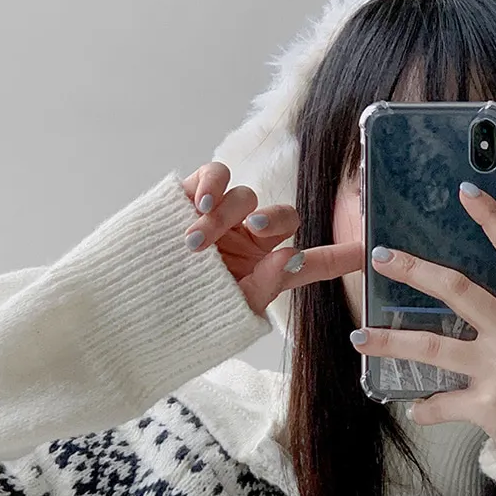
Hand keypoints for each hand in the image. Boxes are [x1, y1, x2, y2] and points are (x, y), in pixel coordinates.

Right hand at [181, 163, 362, 317]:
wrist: (126, 311)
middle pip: (282, 216)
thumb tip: (292, 254)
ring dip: (227, 215)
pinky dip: (210, 185)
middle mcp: (249, 242)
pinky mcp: (189, 198)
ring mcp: (221, 218)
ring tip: (198, 242)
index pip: (312, 262)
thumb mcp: (228, 311)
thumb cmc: (179, 319)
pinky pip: (212, 177)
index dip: (341, 255)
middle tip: (257, 230)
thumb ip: (265, 285)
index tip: (369, 250)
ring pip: (245, 196)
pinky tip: (199, 205)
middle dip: (275, 219)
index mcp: (265, 271)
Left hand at [350, 183, 495, 454]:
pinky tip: (415, 407)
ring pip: (433, 348)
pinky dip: (425, 407)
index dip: (491, 219)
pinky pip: (441, 403)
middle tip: (380, 257)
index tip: (465, 192)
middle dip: (414, 270)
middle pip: (457, 290)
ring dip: (391, 343)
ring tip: (360, 338)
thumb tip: (460, 288)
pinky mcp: (487, 404)